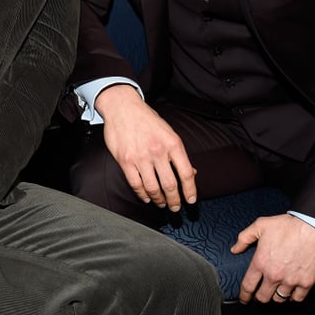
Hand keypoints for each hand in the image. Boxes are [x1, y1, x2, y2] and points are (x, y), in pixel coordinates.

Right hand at [96, 84, 196, 211]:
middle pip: (170, 185)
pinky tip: (147, 197)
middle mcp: (158, 151)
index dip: (190, 190)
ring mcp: (141, 157)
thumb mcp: (168, 132)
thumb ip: (178, 153)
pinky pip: (136, 184)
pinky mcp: (125, 161)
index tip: (191, 200)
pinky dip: (142, 194)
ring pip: (153, 188)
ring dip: (159, 200)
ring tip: (161, 203)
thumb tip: (191, 172)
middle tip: (175, 207)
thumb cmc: (146, 119)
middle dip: (174, 200)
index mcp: (173, 143)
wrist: (123, 107)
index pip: (186, 173)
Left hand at [231, 213, 314, 303]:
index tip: (244, 299)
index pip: (247, 286)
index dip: (244, 296)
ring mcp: (290, 280)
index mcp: (261, 262)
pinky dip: (293, 297)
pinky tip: (292, 293)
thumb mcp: (260, 226)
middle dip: (259, 298)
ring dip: (276, 296)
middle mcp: (274, 275)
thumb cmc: (287, 225)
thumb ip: (244, 238)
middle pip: (262, 297)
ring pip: (279, 299)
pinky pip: (297, 298)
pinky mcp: (306, 282)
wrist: (313, 226)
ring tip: (276, 291)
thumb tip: (234, 249)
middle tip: (261, 295)